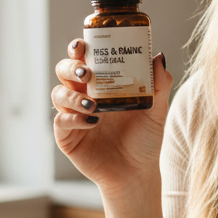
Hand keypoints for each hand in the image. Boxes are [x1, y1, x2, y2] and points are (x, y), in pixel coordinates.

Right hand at [52, 40, 171, 193]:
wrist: (137, 172)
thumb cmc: (145, 139)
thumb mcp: (156, 110)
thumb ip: (159, 85)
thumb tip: (159, 57)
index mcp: (102, 84)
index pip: (84, 59)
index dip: (78, 48)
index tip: (82, 45)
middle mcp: (84, 95)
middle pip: (64, 71)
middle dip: (71, 68)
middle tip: (86, 73)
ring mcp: (74, 115)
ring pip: (58, 94)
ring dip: (72, 95)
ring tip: (93, 104)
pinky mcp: (67, 136)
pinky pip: (61, 121)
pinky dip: (72, 118)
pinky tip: (90, 121)